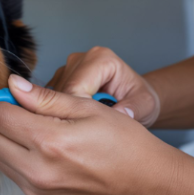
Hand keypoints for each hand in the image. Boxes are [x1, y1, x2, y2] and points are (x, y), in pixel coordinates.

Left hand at [0, 75, 165, 194]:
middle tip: (19, 107)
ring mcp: (36, 189)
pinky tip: (39, 145)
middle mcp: (37, 170)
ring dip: (3, 137)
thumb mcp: (90, 109)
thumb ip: (46, 97)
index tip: (14, 93)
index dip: (2, 98)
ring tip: (32, 126)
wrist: (147, 187)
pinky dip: (14, 154)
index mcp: (50, 142)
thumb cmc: (127, 145)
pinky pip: (10, 171)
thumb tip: (14, 84)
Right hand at [46, 46, 161, 127]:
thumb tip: (121, 114)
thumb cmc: (139, 99)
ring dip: (62, 116)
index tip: (85, 131)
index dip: (76, 112)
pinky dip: (58, 115)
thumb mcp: (145, 105)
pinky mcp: (58, 80)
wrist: (134, 97)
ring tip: (79, 132)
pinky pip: (48, 101)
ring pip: (51, 98)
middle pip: (59, 92)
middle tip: (80, 136)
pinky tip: (71, 127)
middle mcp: (80, 59)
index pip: (75, 87)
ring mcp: (67, 68)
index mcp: (101, 58)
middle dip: (68, 115)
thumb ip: (134, 108)